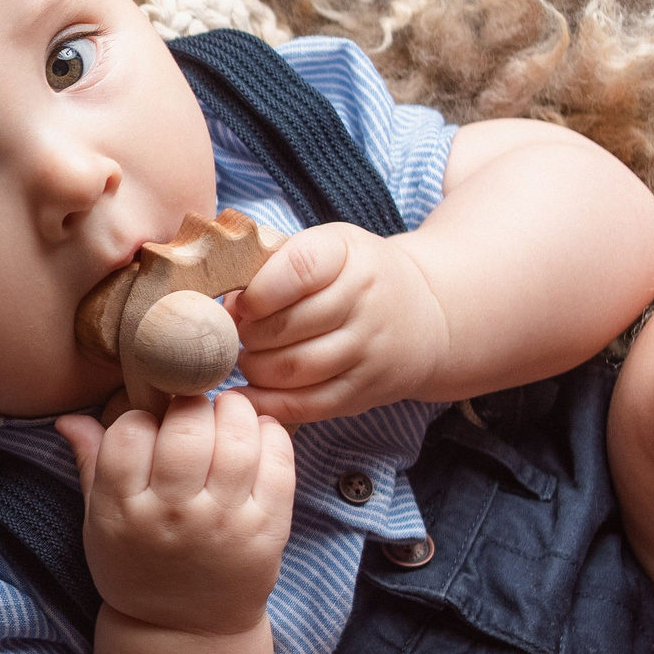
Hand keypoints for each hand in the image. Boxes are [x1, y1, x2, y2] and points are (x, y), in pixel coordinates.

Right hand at [54, 390, 293, 635]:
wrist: (185, 631)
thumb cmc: (137, 567)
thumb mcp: (100, 522)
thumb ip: (91, 464)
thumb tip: (69, 417)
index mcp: (124, 510)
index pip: (131, 432)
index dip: (141, 416)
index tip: (150, 425)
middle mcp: (175, 516)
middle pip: (188, 429)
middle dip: (191, 403)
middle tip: (193, 410)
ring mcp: (225, 524)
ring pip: (238, 438)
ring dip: (235, 410)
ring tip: (227, 413)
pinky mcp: (268, 531)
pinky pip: (279, 464)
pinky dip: (271, 434)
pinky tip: (258, 434)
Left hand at [230, 225, 451, 423]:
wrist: (427, 317)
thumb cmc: (358, 277)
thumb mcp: (329, 248)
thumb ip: (277, 265)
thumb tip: (226, 305)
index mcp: (349, 256)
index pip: (298, 269)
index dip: (258, 291)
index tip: (243, 303)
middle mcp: (365, 303)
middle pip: (288, 325)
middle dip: (249, 334)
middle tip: (237, 335)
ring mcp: (367, 351)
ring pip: (293, 368)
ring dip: (255, 367)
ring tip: (247, 358)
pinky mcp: (363, 392)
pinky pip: (307, 405)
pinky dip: (269, 404)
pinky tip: (248, 395)